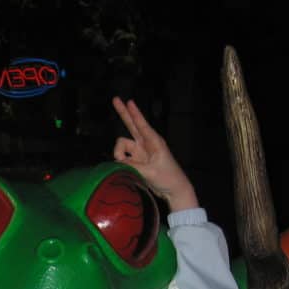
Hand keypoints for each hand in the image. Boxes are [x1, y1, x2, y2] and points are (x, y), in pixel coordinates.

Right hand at [112, 97, 198, 212]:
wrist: (173, 190)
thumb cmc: (167, 177)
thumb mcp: (150, 172)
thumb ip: (132, 166)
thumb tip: (117, 162)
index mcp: (154, 142)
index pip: (141, 125)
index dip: (134, 113)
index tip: (129, 101)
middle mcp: (145, 144)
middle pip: (131, 125)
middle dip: (123, 113)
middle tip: (115, 99)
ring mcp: (140, 152)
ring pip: (122, 146)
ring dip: (119, 155)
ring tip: (122, 165)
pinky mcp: (136, 161)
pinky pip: (122, 158)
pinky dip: (120, 163)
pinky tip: (123, 169)